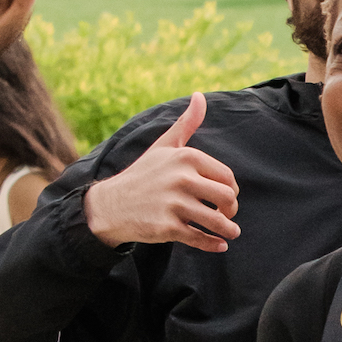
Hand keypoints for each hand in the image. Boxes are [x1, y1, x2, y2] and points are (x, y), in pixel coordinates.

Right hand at [82, 93, 241, 252]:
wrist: (110, 205)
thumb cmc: (143, 175)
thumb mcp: (164, 146)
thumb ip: (186, 123)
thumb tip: (199, 96)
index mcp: (186, 157)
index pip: (226, 177)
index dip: (231, 190)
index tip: (226, 198)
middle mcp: (181, 178)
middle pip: (226, 198)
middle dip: (231, 210)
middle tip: (227, 216)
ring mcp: (174, 204)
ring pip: (216, 221)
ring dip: (228, 230)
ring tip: (230, 233)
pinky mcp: (167, 227)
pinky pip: (199, 238)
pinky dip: (213, 244)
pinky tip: (219, 246)